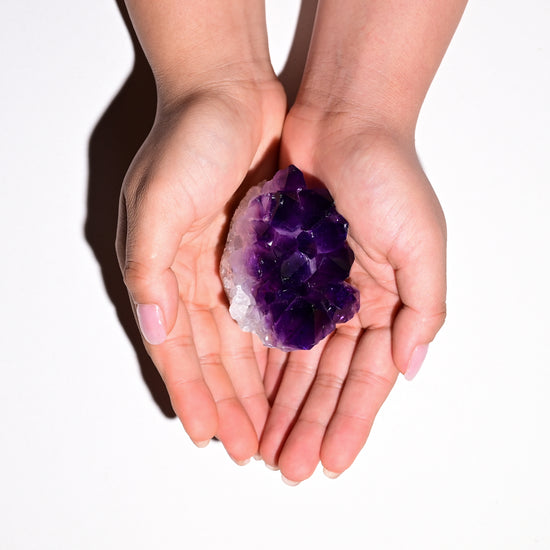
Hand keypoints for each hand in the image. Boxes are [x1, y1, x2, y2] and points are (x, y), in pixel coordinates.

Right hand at [116, 79, 285, 461]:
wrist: (231, 93)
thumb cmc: (189, 141)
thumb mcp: (158, 201)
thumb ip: (149, 268)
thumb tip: (155, 328)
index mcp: (165, 272)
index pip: (180, 349)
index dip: (194, 393)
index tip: (209, 436)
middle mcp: (197, 278)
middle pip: (216, 356)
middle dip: (231, 402)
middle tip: (250, 447)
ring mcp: (232, 268)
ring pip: (246, 341)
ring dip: (257, 385)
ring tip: (273, 425)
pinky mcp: (266, 253)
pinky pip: (273, 310)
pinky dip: (279, 344)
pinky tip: (291, 374)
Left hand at [259, 105, 446, 481]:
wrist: (341, 123)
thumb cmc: (387, 177)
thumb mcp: (422, 244)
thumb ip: (424, 310)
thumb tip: (410, 368)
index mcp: (387, 305)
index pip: (366, 378)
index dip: (350, 422)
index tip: (331, 462)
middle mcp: (349, 304)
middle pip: (325, 378)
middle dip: (308, 423)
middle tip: (287, 467)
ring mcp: (312, 290)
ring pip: (293, 361)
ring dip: (280, 404)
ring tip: (264, 444)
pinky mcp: (279, 272)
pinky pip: (267, 326)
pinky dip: (260, 361)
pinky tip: (249, 394)